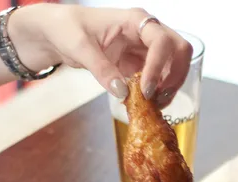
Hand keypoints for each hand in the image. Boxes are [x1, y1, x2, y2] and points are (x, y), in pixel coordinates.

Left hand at [10, 4, 192, 104]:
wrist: (57, 33)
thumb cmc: (66, 29)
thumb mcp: (79, 48)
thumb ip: (101, 69)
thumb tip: (123, 92)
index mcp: (134, 20)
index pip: (162, 41)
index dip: (159, 67)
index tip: (145, 90)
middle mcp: (147, 32)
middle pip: (180, 51)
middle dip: (174, 76)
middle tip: (157, 97)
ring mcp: (146, 49)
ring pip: (175, 66)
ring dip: (168, 88)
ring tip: (151, 105)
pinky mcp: (141, 64)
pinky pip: (159, 79)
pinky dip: (157, 93)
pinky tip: (145, 104)